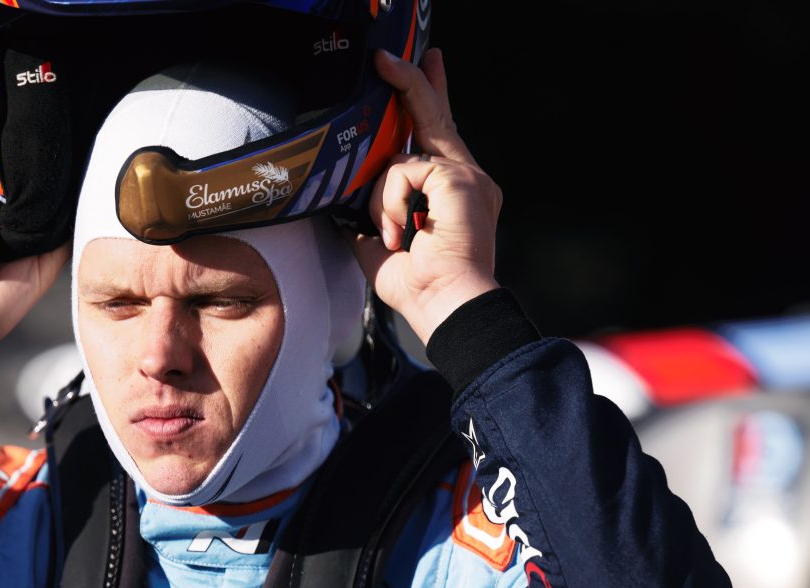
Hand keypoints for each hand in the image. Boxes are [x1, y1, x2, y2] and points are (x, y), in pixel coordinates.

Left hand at [353, 49, 501, 343]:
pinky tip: (403, 233)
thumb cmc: (419, 288)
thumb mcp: (382, 246)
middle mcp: (466, 178)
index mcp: (450, 193)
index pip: (438, 135)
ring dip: (383, 200)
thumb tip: (342, 206)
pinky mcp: (459, 177)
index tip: (425, 65)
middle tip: (385, 58)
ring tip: (396, 238)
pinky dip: (391, 203)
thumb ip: (372, 219)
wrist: (446, 306)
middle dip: (412, 82)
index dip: (429, 97)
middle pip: (435, 114)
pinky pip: (403, 169)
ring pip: (401, 156)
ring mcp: (467, 176)